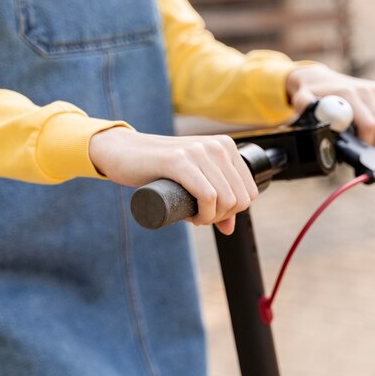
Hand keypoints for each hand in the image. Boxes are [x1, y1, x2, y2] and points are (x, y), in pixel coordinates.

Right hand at [88, 127, 257, 234]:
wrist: (125, 152)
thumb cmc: (160, 168)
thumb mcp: (194, 180)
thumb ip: (215, 200)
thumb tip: (230, 229)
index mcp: (226, 146)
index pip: (249, 192)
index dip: (233, 212)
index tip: (211, 213)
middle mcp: (217, 146)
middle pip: (239, 199)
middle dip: (222, 217)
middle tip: (199, 217)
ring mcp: (199, 151)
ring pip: (225, 199)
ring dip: (211, 218)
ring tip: (193, 216)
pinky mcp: (180, 161)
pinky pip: (208, 196)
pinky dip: (204, 214)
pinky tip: (191, 217)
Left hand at [286, 64, 374, 148]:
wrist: (319, 79)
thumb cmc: (311, 93)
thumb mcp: (302, 100)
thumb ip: (304, 107)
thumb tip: (311, 115)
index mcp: (349, 93)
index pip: (370, 126)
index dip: (365, 145)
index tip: (355, 153)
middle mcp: (367, 89)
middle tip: (361, 153)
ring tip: (366, 144)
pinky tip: (373, 133)